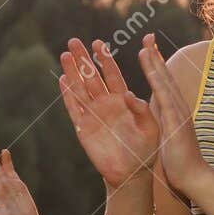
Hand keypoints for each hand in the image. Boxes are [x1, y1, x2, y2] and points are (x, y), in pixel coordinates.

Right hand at [59, 38, 160, 185]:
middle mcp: (106, 104)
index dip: (105, 59)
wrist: (132, 173)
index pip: (112, 74)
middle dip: (83, 59)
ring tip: (65, 55)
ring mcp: (93, 115)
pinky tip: (63, 80)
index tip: (98, 43)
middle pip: (92, 77)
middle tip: (74, 41)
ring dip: (72, 72)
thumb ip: (141, 110)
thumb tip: (128, 93)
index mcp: (123, 101)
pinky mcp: (84, 129)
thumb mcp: (151, 127)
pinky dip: (68, 95)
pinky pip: (74, 109)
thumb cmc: (146, 149)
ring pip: (80, 89)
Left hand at [136, 34, 208, 194]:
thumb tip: (159, 107)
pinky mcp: (176, 124)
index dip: (155, 63)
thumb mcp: (169, 133)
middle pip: (164, 77)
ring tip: (144, 49)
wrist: (194, 176)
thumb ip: (165, 118)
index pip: (163, 82)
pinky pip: (164, 102)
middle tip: (146, 37)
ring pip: (164, 85)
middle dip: (155, 56)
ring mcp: (178, 114)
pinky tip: (150, 74)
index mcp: (173, 109)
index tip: (147, 46)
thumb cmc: (181, 158)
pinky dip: (157, 87)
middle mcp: (177, 107)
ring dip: (154, 66)